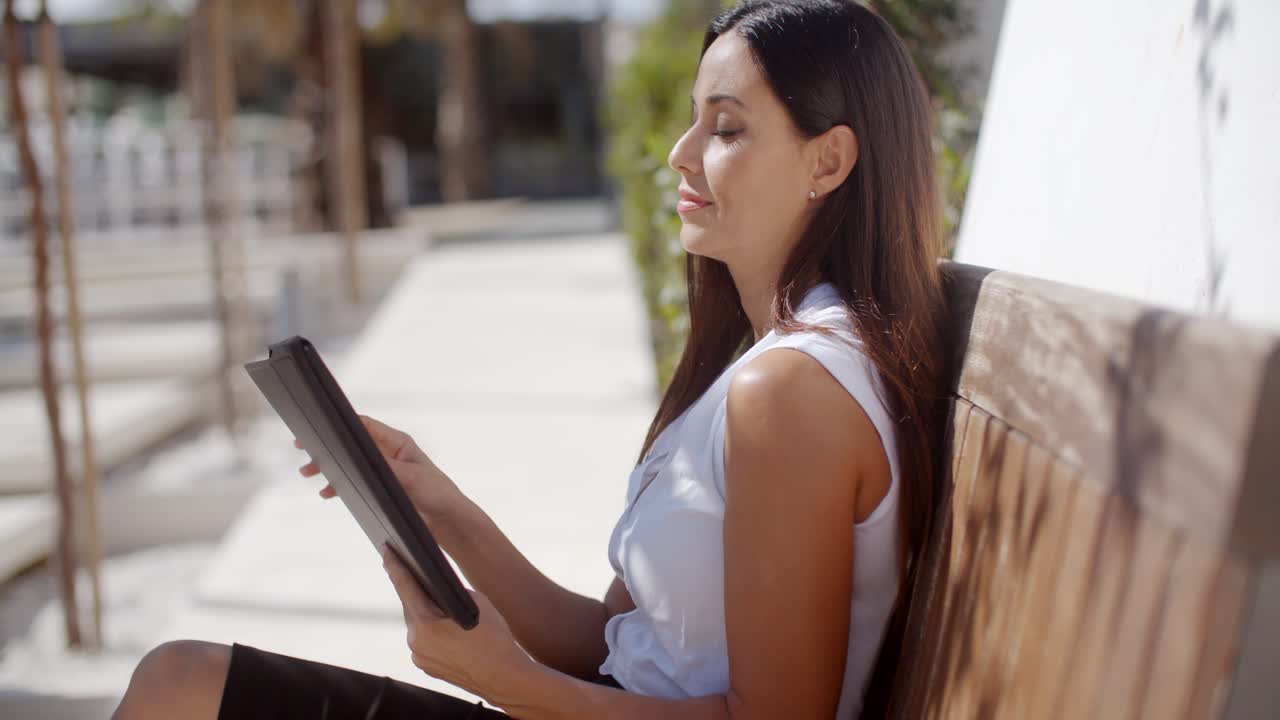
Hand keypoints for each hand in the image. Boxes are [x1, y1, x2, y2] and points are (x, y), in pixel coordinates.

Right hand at [295, 415, 469, 528]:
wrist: (448, 522)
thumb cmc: (437, 493)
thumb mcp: (410, 478)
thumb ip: (385, 467)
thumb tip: (359, 455)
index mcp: (398, 442)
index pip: (363, 425)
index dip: (339, 423)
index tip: (317, 427)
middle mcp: (389, 453)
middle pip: (351, 444)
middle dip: (328, 447)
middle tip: (303, 451)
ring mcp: (384, 471)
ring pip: (350, 463)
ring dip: (330, 468)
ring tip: (308, 473)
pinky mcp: (382, 489)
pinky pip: (355, 482)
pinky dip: (340, 485)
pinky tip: (326, 493)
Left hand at [380, 544, 531, 700]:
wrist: (505, 677)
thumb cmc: (495, 638)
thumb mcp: (475, 601)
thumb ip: (451, 592)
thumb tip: (437, 589)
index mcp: (425, 623)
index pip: (405, 586)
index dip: (395, 565)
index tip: (386, 550)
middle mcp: (415, 642)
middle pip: (411, 606)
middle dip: (416, 590)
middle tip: (417, 571)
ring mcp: (419, 657)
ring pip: (417, 625)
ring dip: (425, 613)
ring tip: (439, 602)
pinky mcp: (426, 667)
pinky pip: (424, 641)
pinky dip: (432, 631)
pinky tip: (445, 627)